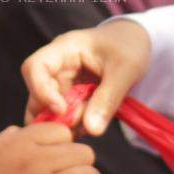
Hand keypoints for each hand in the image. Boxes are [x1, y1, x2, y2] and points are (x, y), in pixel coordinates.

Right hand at [22, 19, 151, 136]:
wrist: (140, 43)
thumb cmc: (131, 46)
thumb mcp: (126, 69)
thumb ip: (108, 98)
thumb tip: (92, 130)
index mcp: (65, 49)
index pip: (34, 67)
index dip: (41, 91)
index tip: (62, 111)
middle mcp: (58, 65)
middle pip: (37, 94)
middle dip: (52, 116)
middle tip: (74, 131)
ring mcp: (64, 82)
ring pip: (49, 108)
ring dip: (63, 124)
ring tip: (84, 131)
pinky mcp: (73, 96)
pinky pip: (65, 114)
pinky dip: (73, 125)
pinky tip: (89, 128)